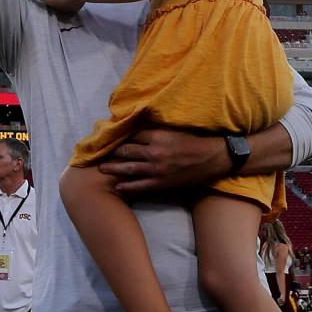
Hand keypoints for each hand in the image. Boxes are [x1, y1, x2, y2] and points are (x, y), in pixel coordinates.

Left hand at [98, 128, 228, 192]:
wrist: (213, 158)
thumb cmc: (195, 139)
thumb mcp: (174, 129)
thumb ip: (156, 128)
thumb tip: (138, 126)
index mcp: (157, 135)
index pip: (131, 135)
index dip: (119, 135)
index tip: (108, 136)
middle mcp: (154, 152)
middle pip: (126, 151)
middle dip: (112, 152)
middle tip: (98, 153)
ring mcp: (157, 169)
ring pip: (129, 168)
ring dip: (114, 168)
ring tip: (101, 169)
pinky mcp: (162, 182)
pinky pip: (141, 185)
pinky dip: (128, 186)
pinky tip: (118, 186)